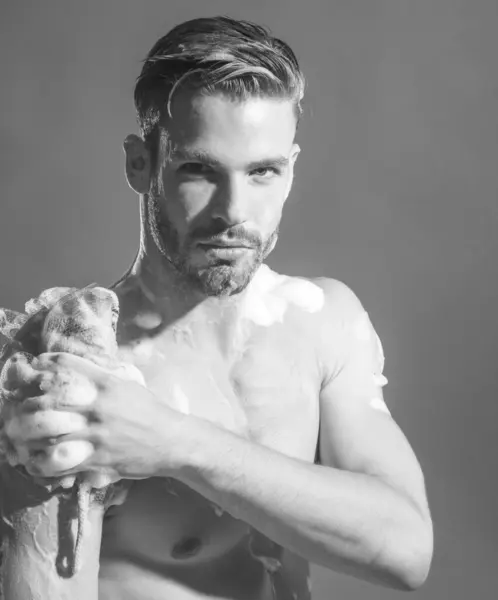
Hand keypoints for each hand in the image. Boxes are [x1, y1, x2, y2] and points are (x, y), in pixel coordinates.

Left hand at [1, 352, 180, 479]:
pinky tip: (33, 461)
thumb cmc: (149, 411)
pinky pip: (59, 463)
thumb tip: (71, 370)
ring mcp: (95, 435)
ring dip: (27, 436)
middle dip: (25, 406)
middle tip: (15, 409)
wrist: (170, 441)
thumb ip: (99, 376)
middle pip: (47, 402)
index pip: (64, 367)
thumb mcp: (126, 384)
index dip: (41, 367)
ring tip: (17, 437)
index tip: (30, 371)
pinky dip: (40, 464)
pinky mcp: (96, 460)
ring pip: (48, 434)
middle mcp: (97, 407)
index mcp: (105, 384)